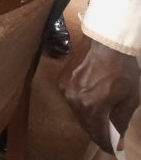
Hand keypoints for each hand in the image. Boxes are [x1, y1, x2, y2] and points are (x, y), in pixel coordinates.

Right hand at [60, 37, 139, 152]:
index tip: (114, 149)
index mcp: (91, 107)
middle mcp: (75, 101)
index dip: (107, 144)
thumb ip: (121, 121)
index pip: (97, 134)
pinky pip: (73, 100)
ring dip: (90, 117)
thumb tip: (118, 139)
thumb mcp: (130, 98)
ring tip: (102, 115)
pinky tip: (93, 98)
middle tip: (111, 134)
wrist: (105, 43)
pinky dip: (82, 104)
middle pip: (86, 125)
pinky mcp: (63, 81)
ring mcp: (66, 90)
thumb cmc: (121, 70)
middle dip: (98, 132)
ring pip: (78, 113)